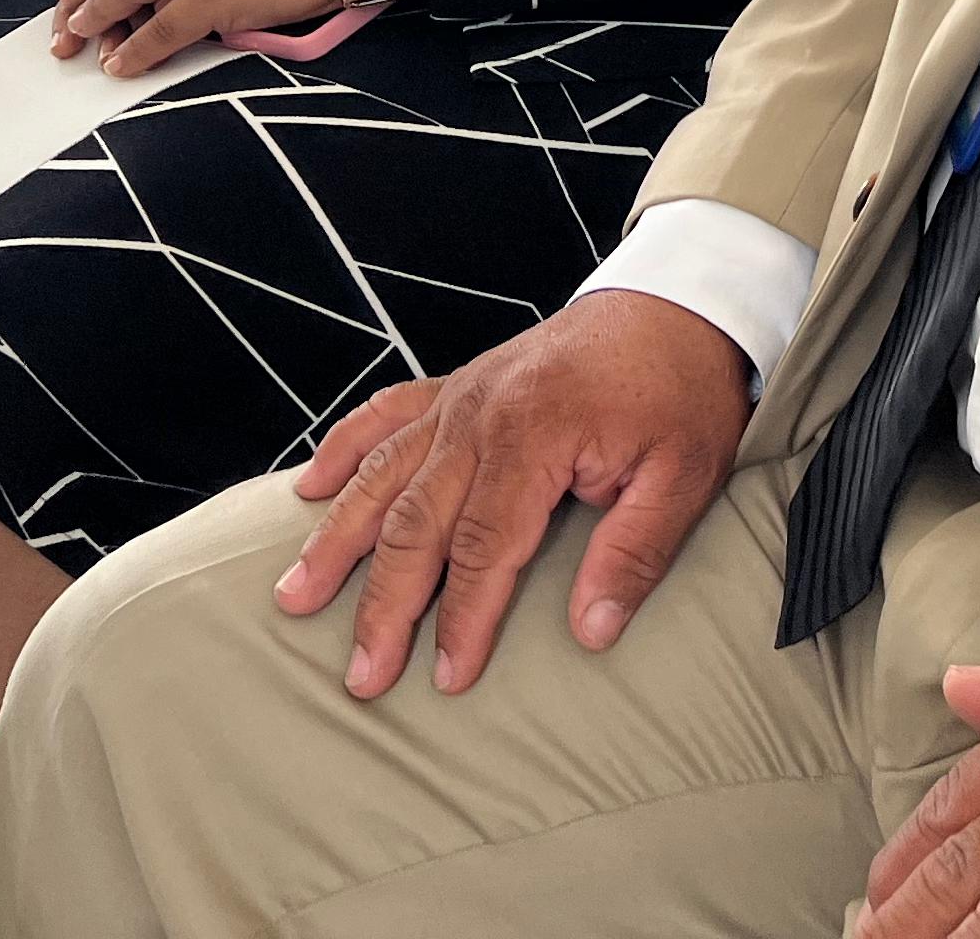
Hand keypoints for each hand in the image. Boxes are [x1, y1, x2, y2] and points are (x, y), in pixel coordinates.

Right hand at [276, 289, 752, 696]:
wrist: (677, 302)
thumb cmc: (682, 388)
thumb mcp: (684, 474)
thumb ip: (634, 553)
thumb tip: (592, 631)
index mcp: (534, 435)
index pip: (485, 549)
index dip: (463, 619)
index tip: (447, 678)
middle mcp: (480, 414)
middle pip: (414, 523)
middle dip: (382, 605)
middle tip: (360, 674)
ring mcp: (461, 396)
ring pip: (381, 475)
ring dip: (337, 539)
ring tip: (295, 595)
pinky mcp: (459, 384)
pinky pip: (385, 415)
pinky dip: (343, 450)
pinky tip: (310, 489)